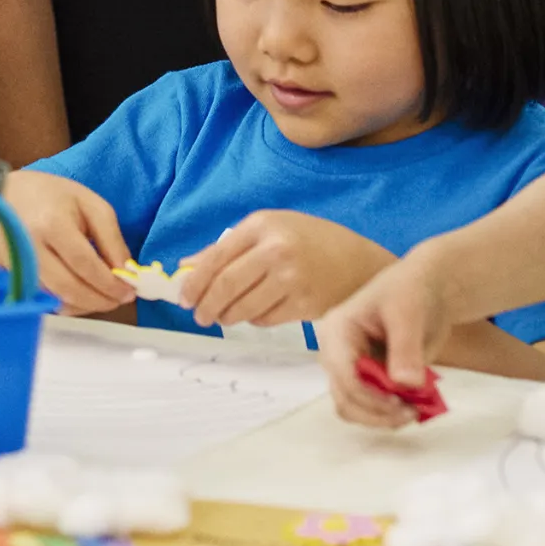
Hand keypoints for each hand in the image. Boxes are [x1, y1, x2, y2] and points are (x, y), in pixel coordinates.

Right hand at [0, 169, 135, 310]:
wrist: (1, 193)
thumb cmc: (50, 195)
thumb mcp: (89, 203)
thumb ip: (111, 238)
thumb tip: (125, 273)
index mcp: (52, 224)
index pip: (85, 264)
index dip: (109, 283)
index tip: (129, 292)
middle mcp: (30, 248)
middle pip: (69, 288)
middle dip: (100, 300)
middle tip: (119, 300)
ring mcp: (15, 265)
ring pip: (55, 298)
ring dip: (84, 305)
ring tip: (102, 297)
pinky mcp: (8, 277)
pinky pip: (43, 298)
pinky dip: (65, 302)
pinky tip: (79, 294)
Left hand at [179, 209, 388, 328]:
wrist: (360, 263)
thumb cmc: (311, 242)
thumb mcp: (271, 229)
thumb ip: (228, 247)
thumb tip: (186, 266)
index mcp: (263, 225)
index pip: (216, 257)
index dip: (195, 282)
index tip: (183, 298)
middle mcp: (277, 250)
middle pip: (226, 285)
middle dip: (206, 305)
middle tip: (199, 315)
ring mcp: (292, 279)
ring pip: (243, 307)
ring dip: (226, 317)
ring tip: (222, 317)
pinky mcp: (304, 305)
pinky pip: (264, 319)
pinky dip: (253, 320)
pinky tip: (255, 313)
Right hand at [317, 250, 458, 428]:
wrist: (428, 289)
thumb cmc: (411, 291)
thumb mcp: (408, 313)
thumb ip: (406, 349)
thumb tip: (407, 384)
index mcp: (336, 332)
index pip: (343, 374)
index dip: (370, 396)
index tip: (403, 403)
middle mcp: (337, 354)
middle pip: (344, 398)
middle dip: (376, 412)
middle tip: (412, 413)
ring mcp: (351, 369)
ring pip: (354, 409)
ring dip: (381, 418)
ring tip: (414, 411)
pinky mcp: (368, 380)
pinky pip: (370, 407)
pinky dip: (389, 414)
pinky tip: (414, 407)